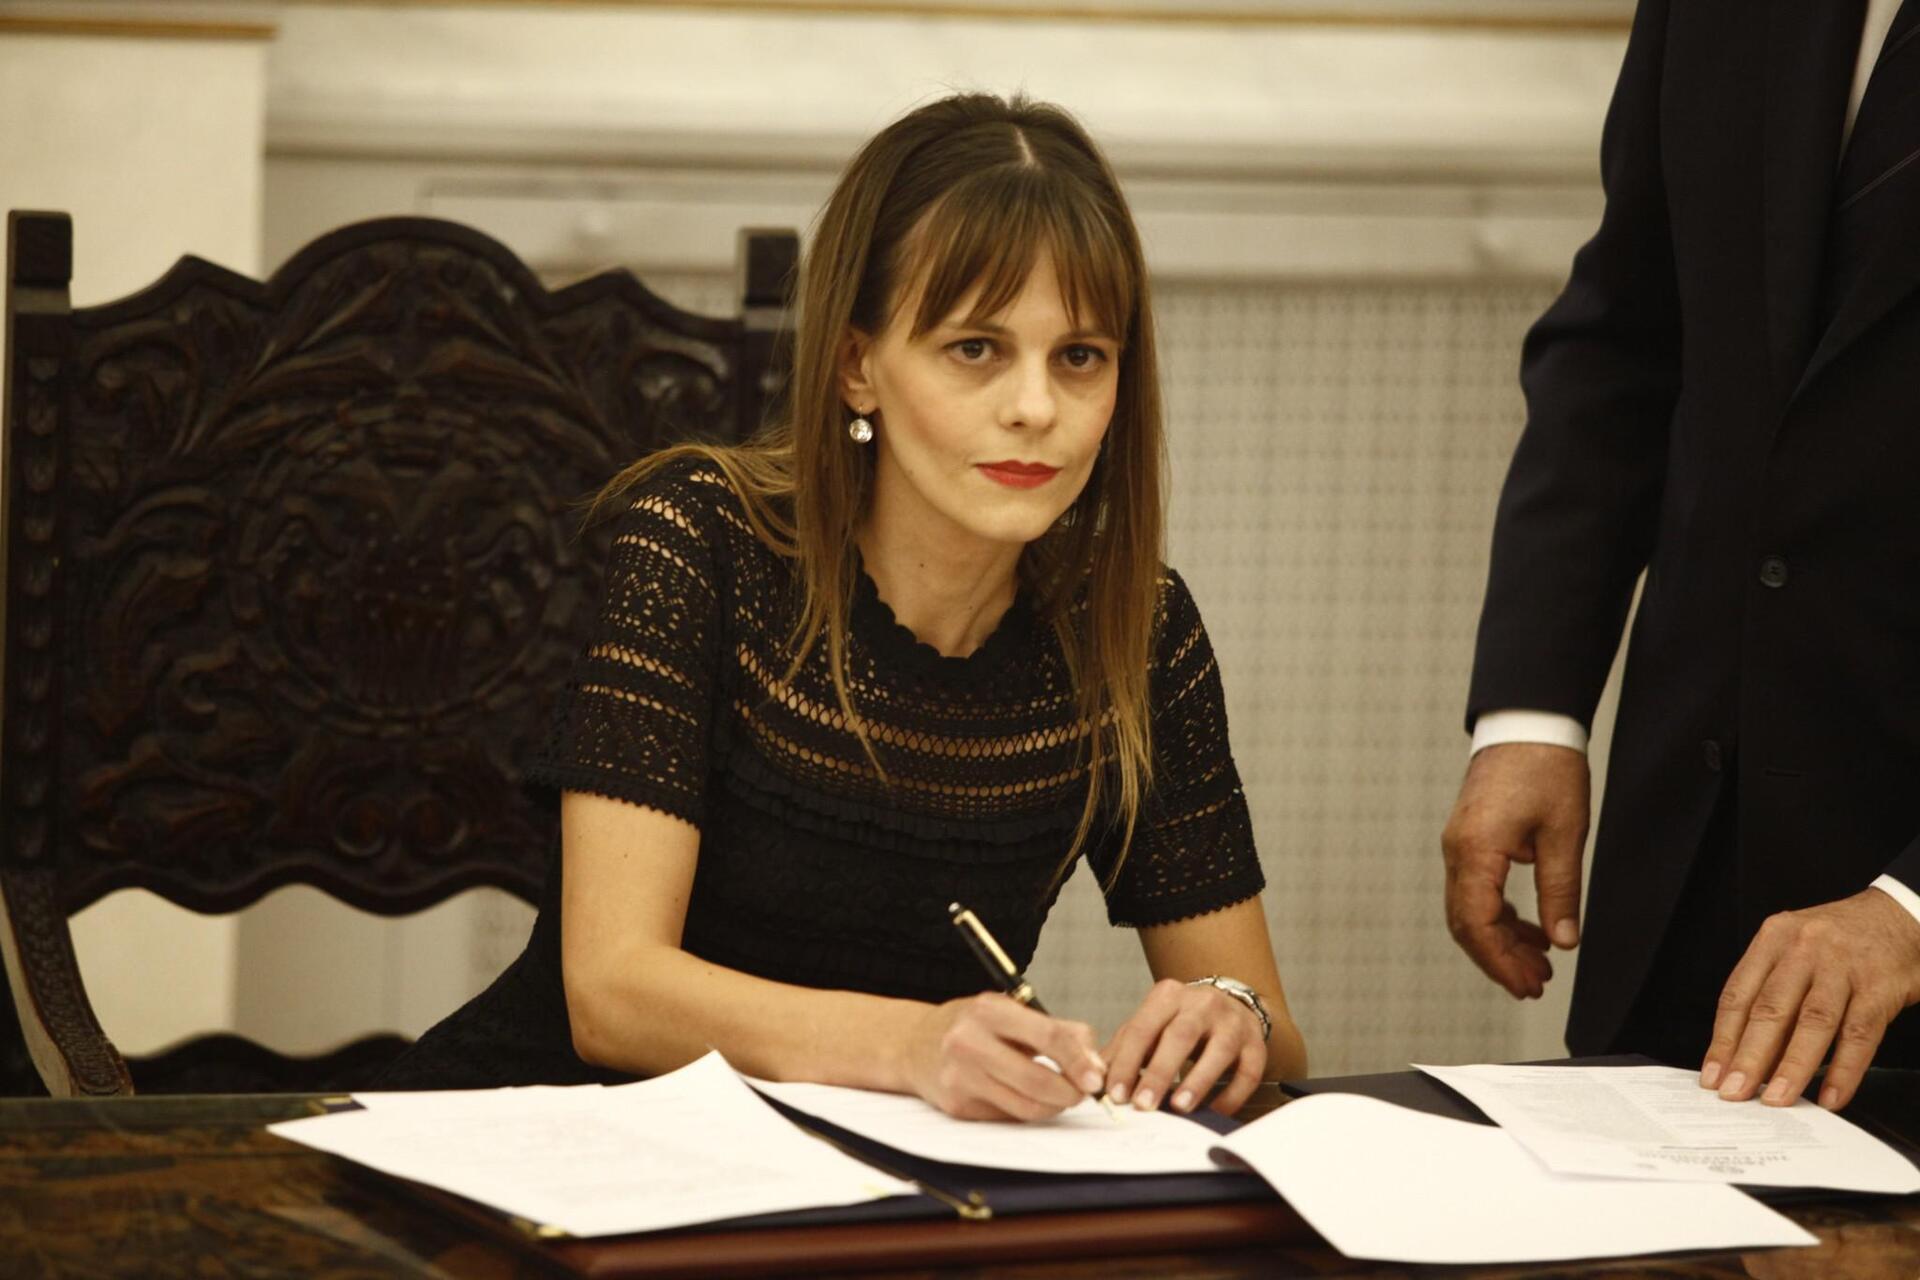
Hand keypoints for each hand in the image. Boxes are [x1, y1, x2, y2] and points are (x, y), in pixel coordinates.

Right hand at [905, 993, 1105, 1121]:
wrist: (912, 1045)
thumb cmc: (972, 1026)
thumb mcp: (1010, 1012)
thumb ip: (1058, 1030)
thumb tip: (1095, 1064)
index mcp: (989, 1010)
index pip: (1049, 1037)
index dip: (1079, 1061)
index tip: (1095, 1078)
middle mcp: (969, 1042)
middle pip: (1038, 1080)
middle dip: (1069, 1093)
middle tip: (1081, 1094)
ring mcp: (960, 1077)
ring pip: (1025, 1107)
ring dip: (1052, 1107)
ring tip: (1058, 1097)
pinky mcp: (956, 1106)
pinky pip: (1007, 1117)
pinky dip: (1025, 1111)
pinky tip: (1023, 1097)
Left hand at [1101, 978, 1266, 1116]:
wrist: (1230, 1004)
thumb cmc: (1180, 1021)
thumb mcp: (1150, 1024)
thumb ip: (1123, 1049)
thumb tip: (1094, 1080)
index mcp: (1168, 996)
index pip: (1142, 1028)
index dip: (1127, 1063)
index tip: (1116, 1094)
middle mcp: (1202, 1003)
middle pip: (1180, 1036)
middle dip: (1159, 1073)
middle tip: (1144, 1105)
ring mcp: (1233, 1022)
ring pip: (1218, 1050)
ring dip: (1198, 1081)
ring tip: (1179, 1107)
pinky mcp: (1256, 1043)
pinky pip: (1248, 1071)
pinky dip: (1232, 1094)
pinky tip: (1215, 1110)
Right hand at [1440, 742, 1589, 997]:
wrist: (1528, 723)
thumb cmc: (1546, 768)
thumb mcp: (1563, 834)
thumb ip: (1560, 891)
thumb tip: (1563, 940)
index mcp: (1476, 850)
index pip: (1476, 923)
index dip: (1500, 961)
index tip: (1527, 984)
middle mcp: (1457, 851)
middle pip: (1465, 923)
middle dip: (1498, 959)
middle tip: (1535, 985)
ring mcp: (1459, 846)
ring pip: (1468, 911)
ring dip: (1499, 941)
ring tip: (1538, 964)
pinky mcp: (1469, 840)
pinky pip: (1475, 891)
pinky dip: (1499, 917)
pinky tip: (1530, 929)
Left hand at [1701, 887, 1919, 1110]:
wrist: (1898, 915)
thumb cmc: (1838, 941)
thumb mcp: (1795, 949)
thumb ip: (1772, 992)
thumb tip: (1748, 1055)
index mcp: (1773, 939)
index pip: (1738, 995)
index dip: (1723, 1039)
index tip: (1712, 1074)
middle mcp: (1804, 949)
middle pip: (1770, 1009)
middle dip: (1748, 1057)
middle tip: (1734, 1092)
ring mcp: (1843, 967)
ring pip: (1813, 1022)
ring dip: (1792, 1066)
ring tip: (1776, 1098)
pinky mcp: (1880, 986)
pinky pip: (1860, 1034)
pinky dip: (1844, 1069)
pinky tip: (1830, 1095)